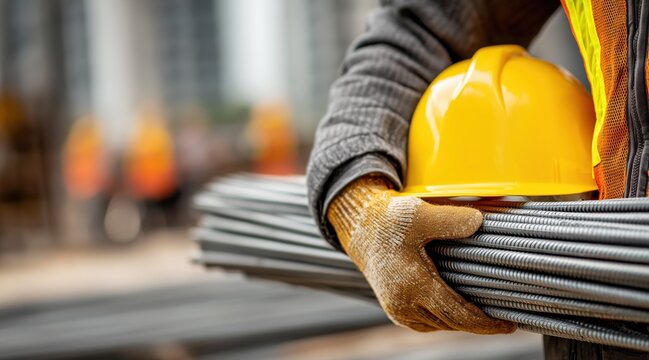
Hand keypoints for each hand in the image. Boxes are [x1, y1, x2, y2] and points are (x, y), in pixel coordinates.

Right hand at [327, 176, 515, 333]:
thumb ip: (450, 219)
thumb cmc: (388, 221)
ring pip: (441, 324)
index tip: (509, 324)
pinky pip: (428, 322)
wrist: (362, 229)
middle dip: (479, 323)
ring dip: (462, 320)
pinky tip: (460, 308)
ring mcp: (398, 310)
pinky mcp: (396, 310)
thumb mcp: (419, 214)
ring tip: (486, 312)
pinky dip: (446, 318)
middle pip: (452, 323)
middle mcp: (404, 304)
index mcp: (412, 285)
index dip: (486, 323)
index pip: (458, 314)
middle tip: (505, 318)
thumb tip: (479, 222)